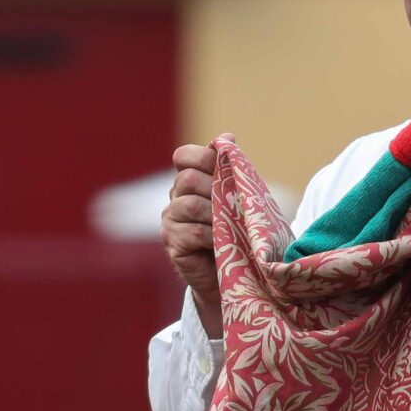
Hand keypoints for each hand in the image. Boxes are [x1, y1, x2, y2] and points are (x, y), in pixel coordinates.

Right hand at [160, 143, 222, 335]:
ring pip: (188, 204)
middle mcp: (175, 198)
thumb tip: (227, 136)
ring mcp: (170, 222)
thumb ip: (232, 170)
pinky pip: (190, 232)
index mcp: (190, 182)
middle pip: (187, 179)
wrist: (235, 274)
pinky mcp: (172, 245)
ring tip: (231, 224)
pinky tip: (222, 242)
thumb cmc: (240, 232)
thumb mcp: (240, 198)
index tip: (222, 163)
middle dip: (215, 187)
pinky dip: (211, 235)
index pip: (183, 156)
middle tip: (234, 204)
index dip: (202, 156)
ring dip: (215, 213)